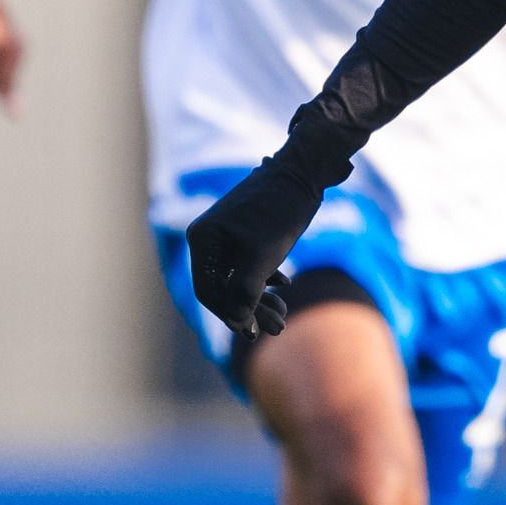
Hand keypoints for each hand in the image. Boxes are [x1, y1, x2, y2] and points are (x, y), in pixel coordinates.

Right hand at [185, 155, 329, 342]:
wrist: (302, 171)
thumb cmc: (280, 212)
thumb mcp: (262, 257)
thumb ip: (245, 292)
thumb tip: (237, 324)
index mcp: (203, 240)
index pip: (207, 291)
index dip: (230, 315)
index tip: (254, 333)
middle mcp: (208, 237)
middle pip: (223, 288)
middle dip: (250, 310)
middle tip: (278, 328)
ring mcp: (224, 235)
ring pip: (237, 278)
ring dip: (259, 299)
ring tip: (283, 314)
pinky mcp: (243, 233)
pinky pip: (246, 265)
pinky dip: (264, 279)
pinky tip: (284, 284)